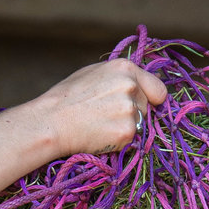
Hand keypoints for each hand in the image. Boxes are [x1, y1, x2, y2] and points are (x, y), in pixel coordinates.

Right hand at [32, 58, 168, 157]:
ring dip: (125, 127)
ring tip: (100, 124)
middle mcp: (131, 86)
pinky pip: (131, 140)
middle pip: (146, 107)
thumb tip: (137, 84)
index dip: (151, 98)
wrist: (51, 122)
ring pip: (139, 124)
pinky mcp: (126, 132)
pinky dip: (118, 140)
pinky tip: (99, 134)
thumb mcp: (94, 73)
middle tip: (106, 116)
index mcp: (125, 68)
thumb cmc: (67, 98)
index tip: (144, 105)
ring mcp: (130, 110)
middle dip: (132, 112)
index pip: (157, 88)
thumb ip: (119, 77)